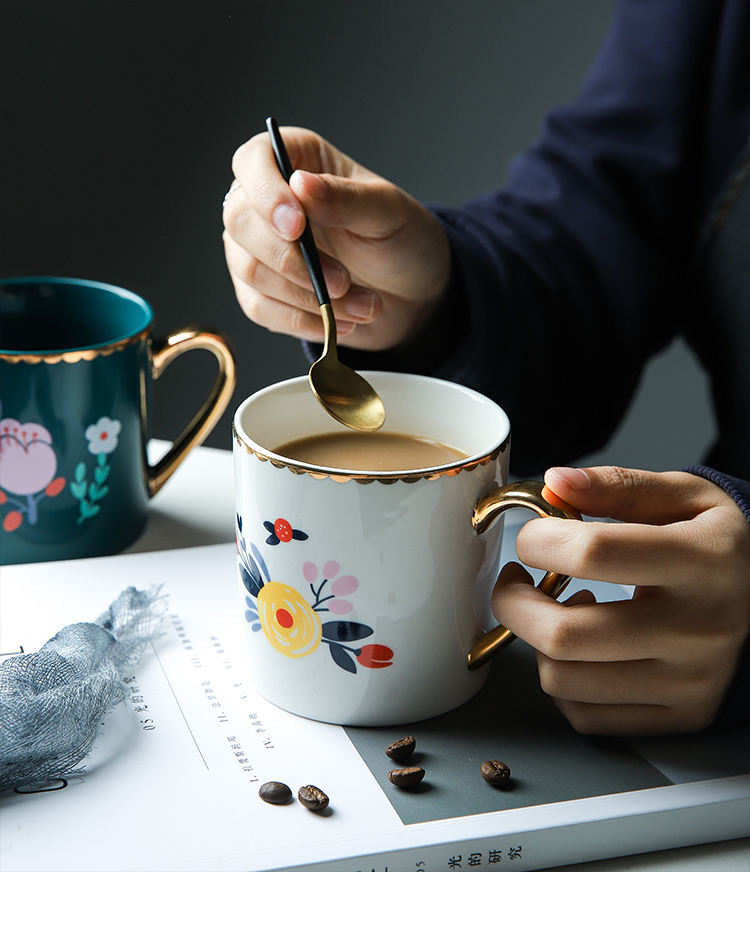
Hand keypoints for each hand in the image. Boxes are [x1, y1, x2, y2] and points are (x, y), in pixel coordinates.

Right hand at [222, 126, 450, 350]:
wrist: (412, 293)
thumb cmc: (399, 240)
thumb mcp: (388, 213)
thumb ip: (345, 198)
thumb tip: (301, 185)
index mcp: (297, 161)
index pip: (254, 161)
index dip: (267, 193)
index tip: (297, 226)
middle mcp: (267, 202)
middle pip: (240, 222)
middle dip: (292, 260)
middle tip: (343, 281)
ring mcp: (258, 249)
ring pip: (251, 271)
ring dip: (309, 296)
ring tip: (362, 304)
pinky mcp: (262, 292)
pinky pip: (261, 309)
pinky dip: (304, 321)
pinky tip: (341, 321)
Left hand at [493, 466, 749, 735]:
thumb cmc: (720, 548)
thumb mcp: (686, 497)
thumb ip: (619, 485)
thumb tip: (557, 483)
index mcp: (702, 561)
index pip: (593, 554)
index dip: (538, 541)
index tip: (531, 538)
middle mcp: (697, 630)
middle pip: (564, 634)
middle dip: (513, 602)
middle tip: (517, 580)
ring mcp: (688, 682)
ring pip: (564, 680)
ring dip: (538, 642)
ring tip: (559, 610)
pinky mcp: (678, 716)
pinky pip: (585, 715)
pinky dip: (564, 681)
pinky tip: (583, 649)